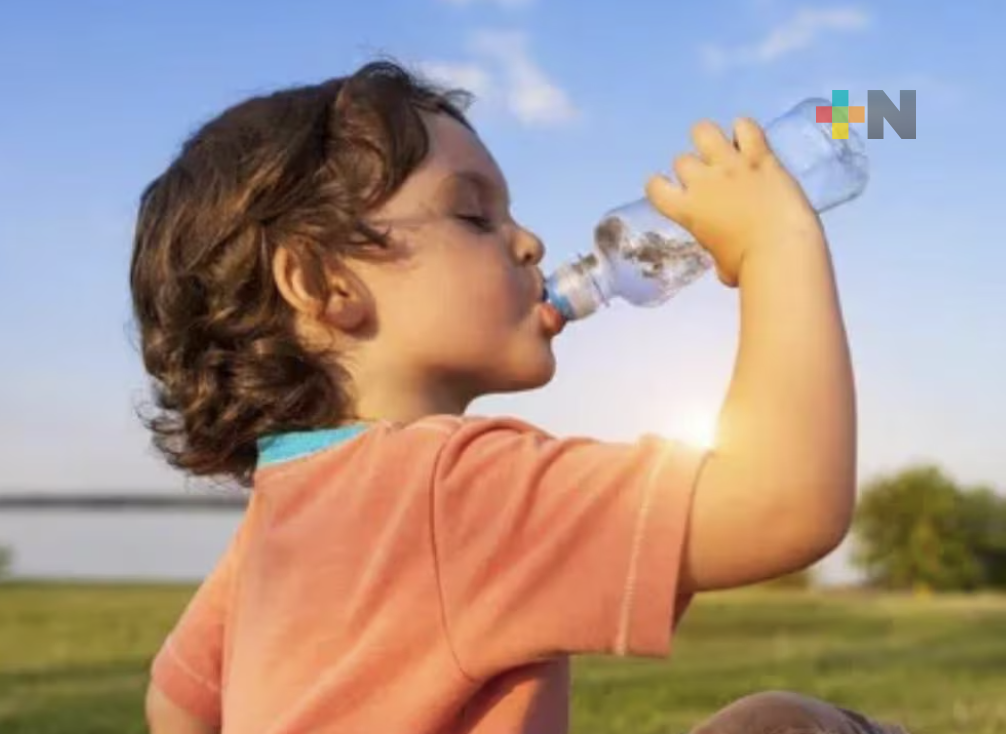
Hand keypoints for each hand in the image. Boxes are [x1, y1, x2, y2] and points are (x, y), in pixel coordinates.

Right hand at [645, 118, 823, 286]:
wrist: (782, 251)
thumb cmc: (750, 268)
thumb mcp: (721, 265)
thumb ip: (717, 250)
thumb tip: (725, 261)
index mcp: (687, 210)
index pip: (654, 187)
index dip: (660, 186)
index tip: (673, 190)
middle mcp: (702, 182)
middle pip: (681, 160)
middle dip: (693, 169)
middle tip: (710, 180)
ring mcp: (730, 165)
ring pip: (703, 131)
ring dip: (708, 139)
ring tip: (723, 150)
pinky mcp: (759, 157)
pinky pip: (745, 126)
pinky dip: (744, 130)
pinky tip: (750, 142)